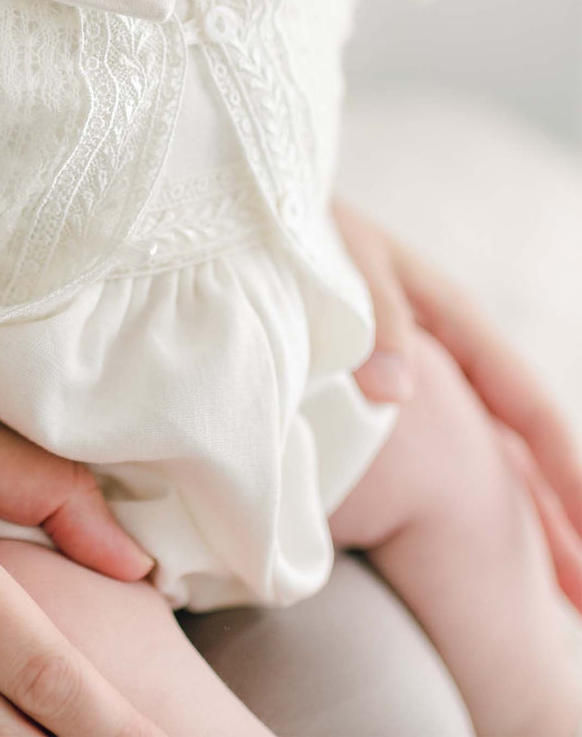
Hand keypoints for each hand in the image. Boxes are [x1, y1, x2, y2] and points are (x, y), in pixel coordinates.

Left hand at [333, 200, 581, 612]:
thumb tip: (397, 395)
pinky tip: (452, 539)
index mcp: (456, 320)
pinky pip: (435, 443)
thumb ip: (377, 318)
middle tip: (577, 600)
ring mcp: (419, 368)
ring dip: (512, 517)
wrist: (259, 208)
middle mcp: (449, 350)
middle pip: (516, 444)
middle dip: (552, 519)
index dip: (564, 477)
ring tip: (537, 593)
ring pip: (481, 451)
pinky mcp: (377, 379)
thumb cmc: (307, 225)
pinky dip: (456, 491)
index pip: (527, 410)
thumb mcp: (348, 259)